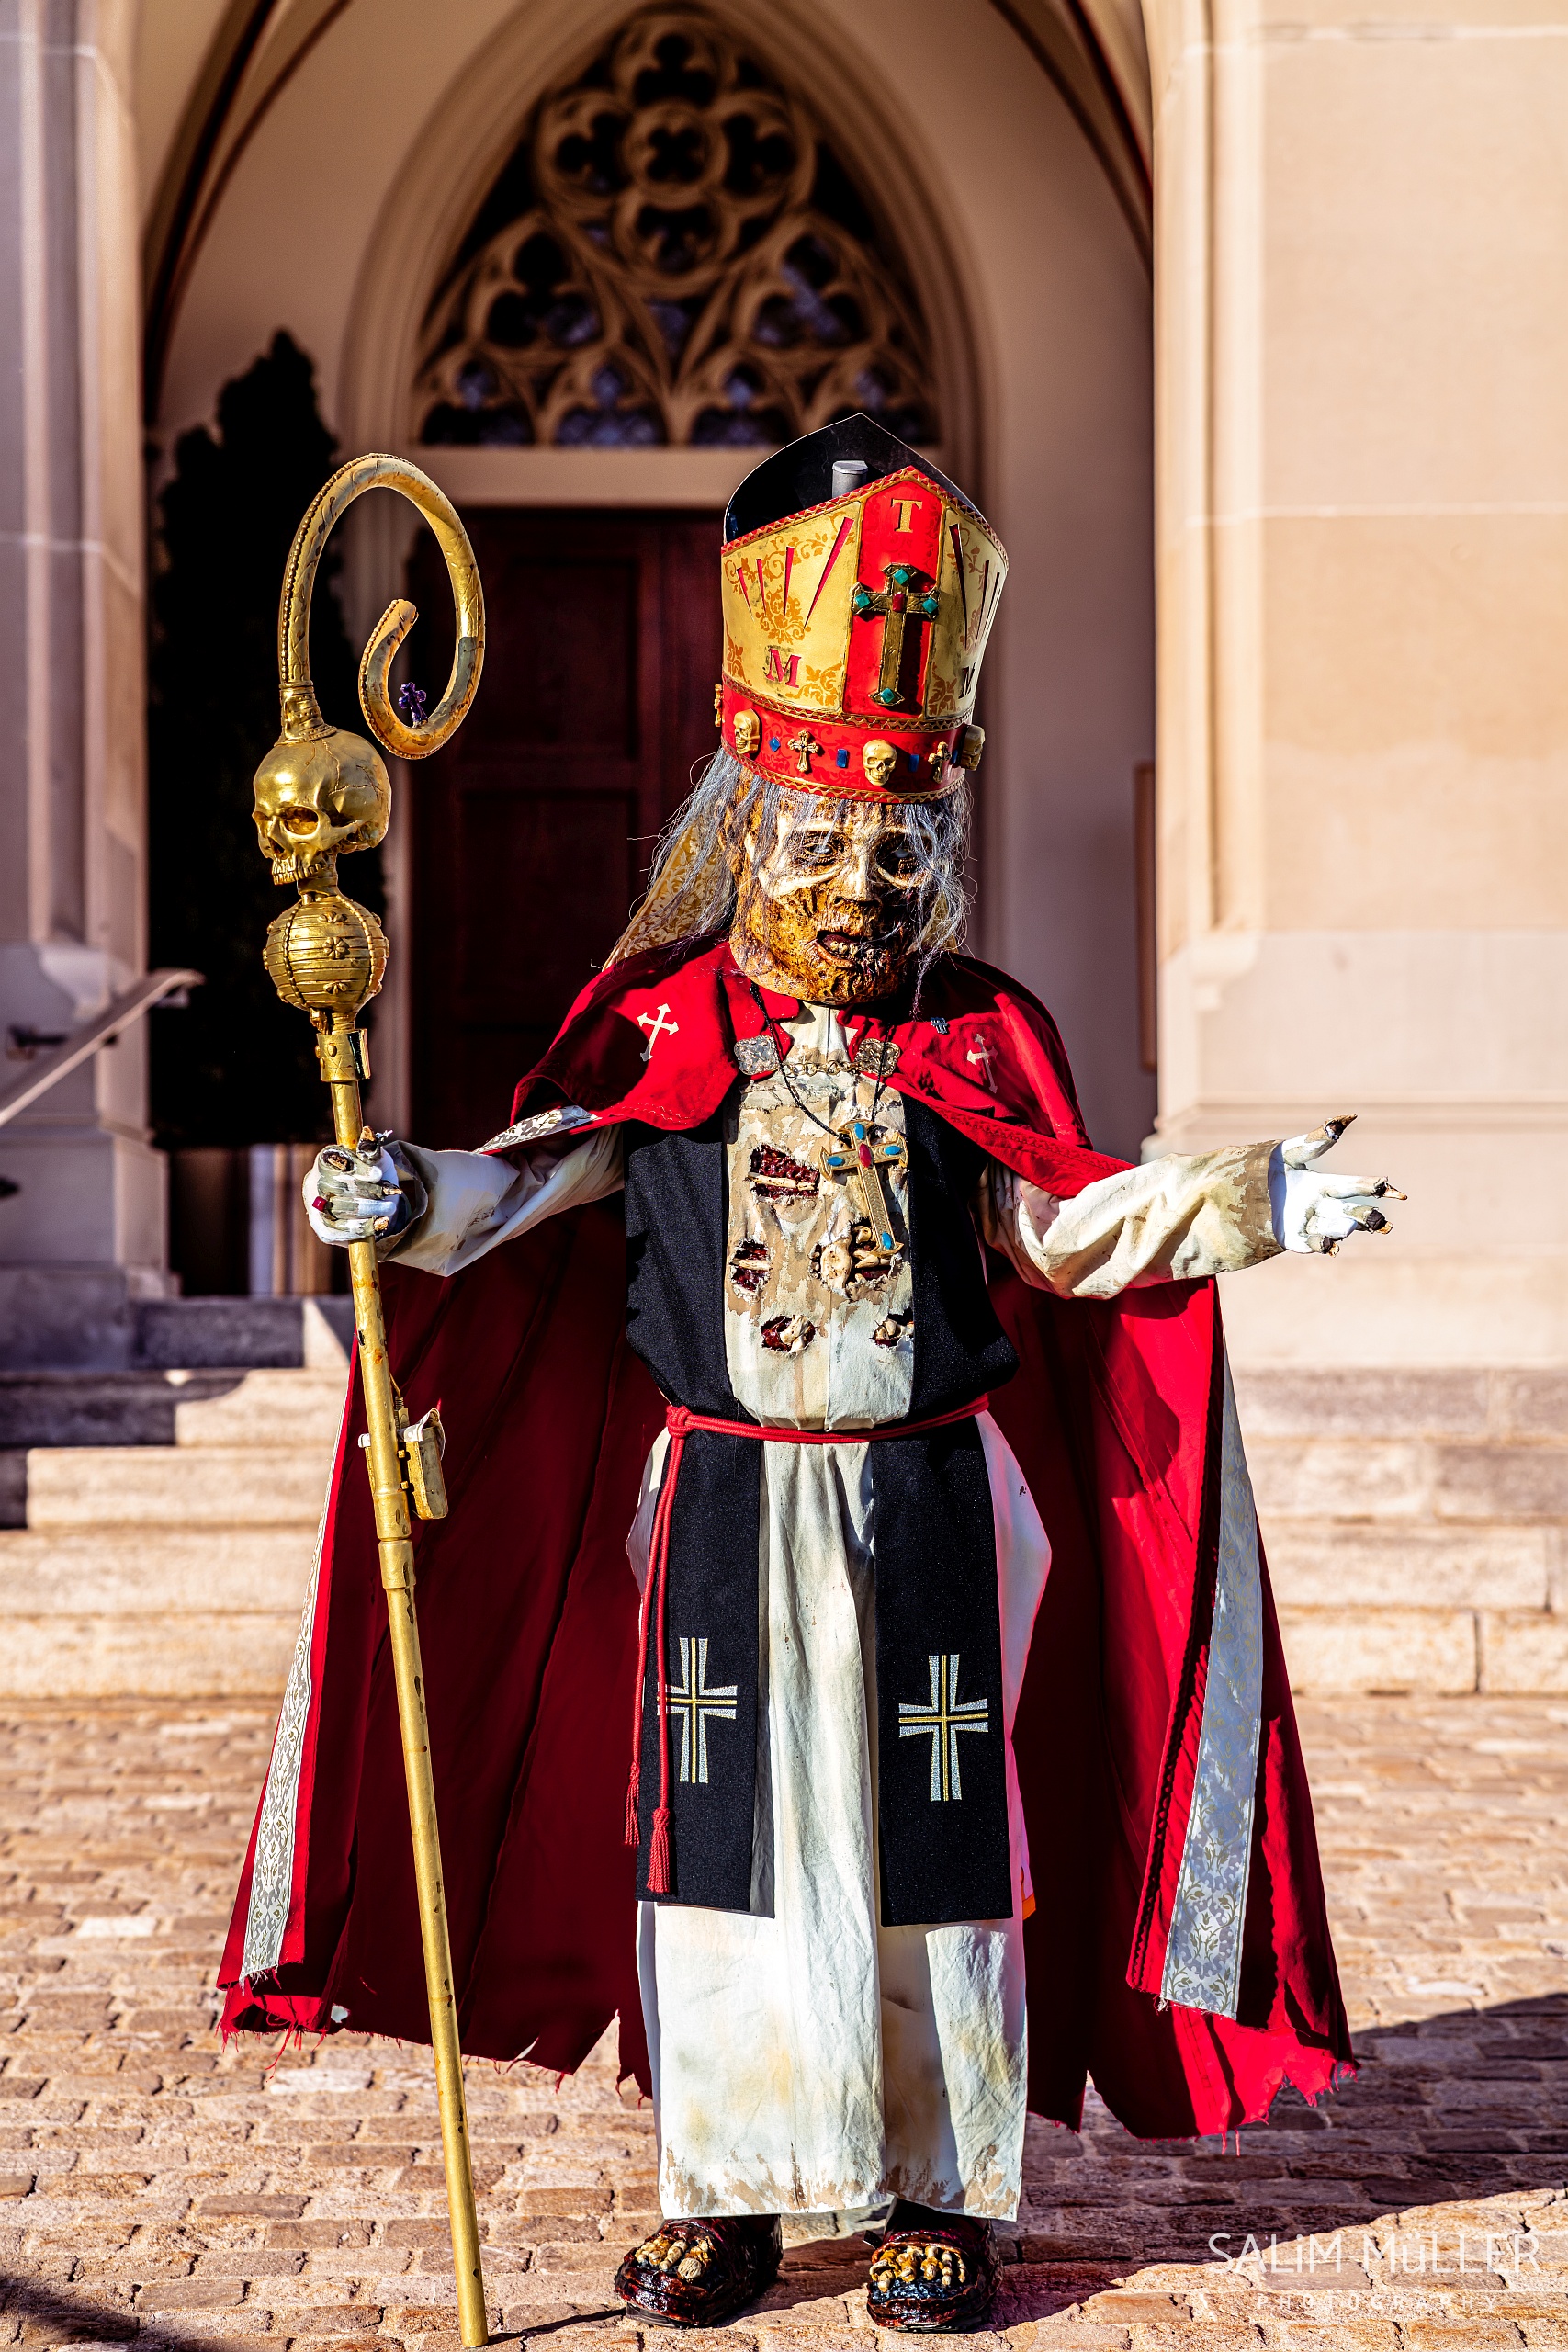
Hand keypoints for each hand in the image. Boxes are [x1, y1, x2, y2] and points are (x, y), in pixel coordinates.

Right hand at [303, 1131, 420, 1246]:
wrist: (374, 1203)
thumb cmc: (374, 1177)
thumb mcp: (378, 1161)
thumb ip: (374, 1153)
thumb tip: (369, 1146)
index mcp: (324, 1161)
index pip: (332, 1161)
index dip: (355, 1168)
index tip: (378, 1175)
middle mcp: (313, 1184)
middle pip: (335, 1186)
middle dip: (365, 1191)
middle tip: (388, 1195)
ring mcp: (315, 1209)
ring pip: (338, 1210)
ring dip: (368, 1209)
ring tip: (389, 1208)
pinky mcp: (323, 1230)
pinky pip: (338, 1231)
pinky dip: (361, 1228)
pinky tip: (378, 1224)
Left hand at [1269, 1115, 1404, 1255]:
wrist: (1241, 1193)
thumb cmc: (1269, 1169)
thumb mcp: (1291, 1152)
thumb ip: (1317, 1139)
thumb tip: (1347, 1118)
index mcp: (1326, 1184)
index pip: (1356, 1186)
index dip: (1375, 1187)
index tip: (1393, 1189)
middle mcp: (1324, 1207)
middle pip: (1353, 1212)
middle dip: (1368, 1215)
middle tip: (1378, 1218)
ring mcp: (1311, 1224)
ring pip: (1337, 1229)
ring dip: (1345, 1228)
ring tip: (1350, 1224)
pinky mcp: (1295, 1239)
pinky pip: (1313, 1244)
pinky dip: (1322, 1244)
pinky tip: (1328, 1244)